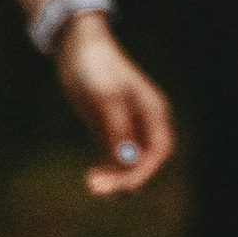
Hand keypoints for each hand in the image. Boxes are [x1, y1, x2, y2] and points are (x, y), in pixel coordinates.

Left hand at [55, 18, 174, 196]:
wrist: (77, 48)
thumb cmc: (96, 66)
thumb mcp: (105, 95)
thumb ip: (117, 126)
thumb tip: (126, 158)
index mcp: (153, 110)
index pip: (159, 149)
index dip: (146, 170)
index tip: (127, 185)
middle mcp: (144, 121)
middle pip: (144, 159)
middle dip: (126, 176)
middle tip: (100, 188)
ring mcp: (126, 125)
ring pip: (126, 161)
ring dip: (113, 175)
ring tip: (91, 183)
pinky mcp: (108, 128)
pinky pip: (112, 155)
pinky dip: (105, 167)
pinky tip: (92, 175)